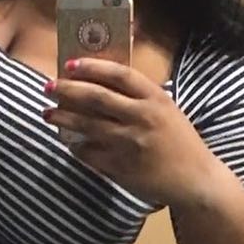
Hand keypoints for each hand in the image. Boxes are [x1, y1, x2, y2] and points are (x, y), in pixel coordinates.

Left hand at [42, 58, 220, 207]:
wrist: (195, 180)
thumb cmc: (179, 142)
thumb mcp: (166, 111)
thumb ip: (138, 98)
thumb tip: (99, 83)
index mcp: (155, 99)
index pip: (119, 74)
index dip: (92, 67)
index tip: (70, 64)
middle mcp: (142, 117)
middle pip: (96, 98)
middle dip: (67, 90)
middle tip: (48, 86)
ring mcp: (130, 143)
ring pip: (86, 125)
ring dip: (63, 117)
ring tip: (47, 113)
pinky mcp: (120, 166)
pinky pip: (89, 153)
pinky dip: (76, 147)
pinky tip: (70, 143)